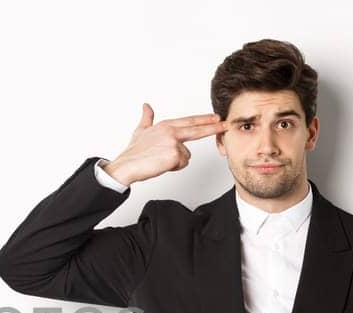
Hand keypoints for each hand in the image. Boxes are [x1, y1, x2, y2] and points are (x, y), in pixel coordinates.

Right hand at [102, 103, 229, 184]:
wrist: (126, 165)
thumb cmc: (133, 152)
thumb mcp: (140, 131)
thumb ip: (147, 118)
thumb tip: (146, 106)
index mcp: (165, 125)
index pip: (189, 121)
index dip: (203, 119)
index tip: (216, 117)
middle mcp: (171, 131)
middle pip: (197, 130)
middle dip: (214, 127)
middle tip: (226, 124)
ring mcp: (173, 143)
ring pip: (186, 155)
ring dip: (176, 161)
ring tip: (160, 160)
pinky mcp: (174, 155)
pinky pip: (182, 164)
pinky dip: (173, 167)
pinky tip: (161, 164)